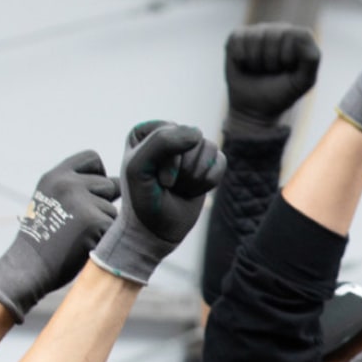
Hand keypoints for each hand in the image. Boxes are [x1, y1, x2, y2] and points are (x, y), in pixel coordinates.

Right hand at [0, 151, 121, 321]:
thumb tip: (114, 183)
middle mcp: (68, 183)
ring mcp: (82, 200)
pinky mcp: (95, 221)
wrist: (28, 268)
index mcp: (55, 176)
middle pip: (110, 184)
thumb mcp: (50, 201)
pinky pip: (116, 226)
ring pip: (114, 208)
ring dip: (105, 223)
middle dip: (104, 202)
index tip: (92, 192)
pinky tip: (86, 246)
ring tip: (80, 236)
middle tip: (82, 224)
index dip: (98, 173)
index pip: (92, 157)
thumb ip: (73, 187)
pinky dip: (107, 239)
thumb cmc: (44, 239)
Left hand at [90, 122, 224, 285]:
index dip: (166, 159)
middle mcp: (169, 135)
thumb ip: (163, 142)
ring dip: (194, 177)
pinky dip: (207, 182)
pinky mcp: (208, 164)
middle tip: (166, 185)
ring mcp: (190, 150)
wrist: (154, 232)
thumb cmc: (142, 198)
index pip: (170, 130)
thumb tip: (198, 133)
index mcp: (146, 132)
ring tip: (178, 188)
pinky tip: (190, 190)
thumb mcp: (140, 168)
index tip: (153, 177)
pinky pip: (221, 162)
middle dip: (182, 169)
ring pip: (209, 148)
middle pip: (192, 139)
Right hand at [224, 23, 320, 136]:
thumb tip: (304, 34)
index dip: (288, 56)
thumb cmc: (281, 92)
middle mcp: (280, 30)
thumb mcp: (303, 81)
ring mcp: (258, 31)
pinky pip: (238, 40)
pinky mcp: (238, 36)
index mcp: (298, 38)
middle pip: (274, 35)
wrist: (255, 107)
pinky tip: (245, 65)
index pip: (296, 34)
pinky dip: (240, 58)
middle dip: (271, 61)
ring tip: (259, 69)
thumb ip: (311, 59)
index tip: (286, 69)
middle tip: (271, 71)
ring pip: (254, 38)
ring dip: (255, 61)